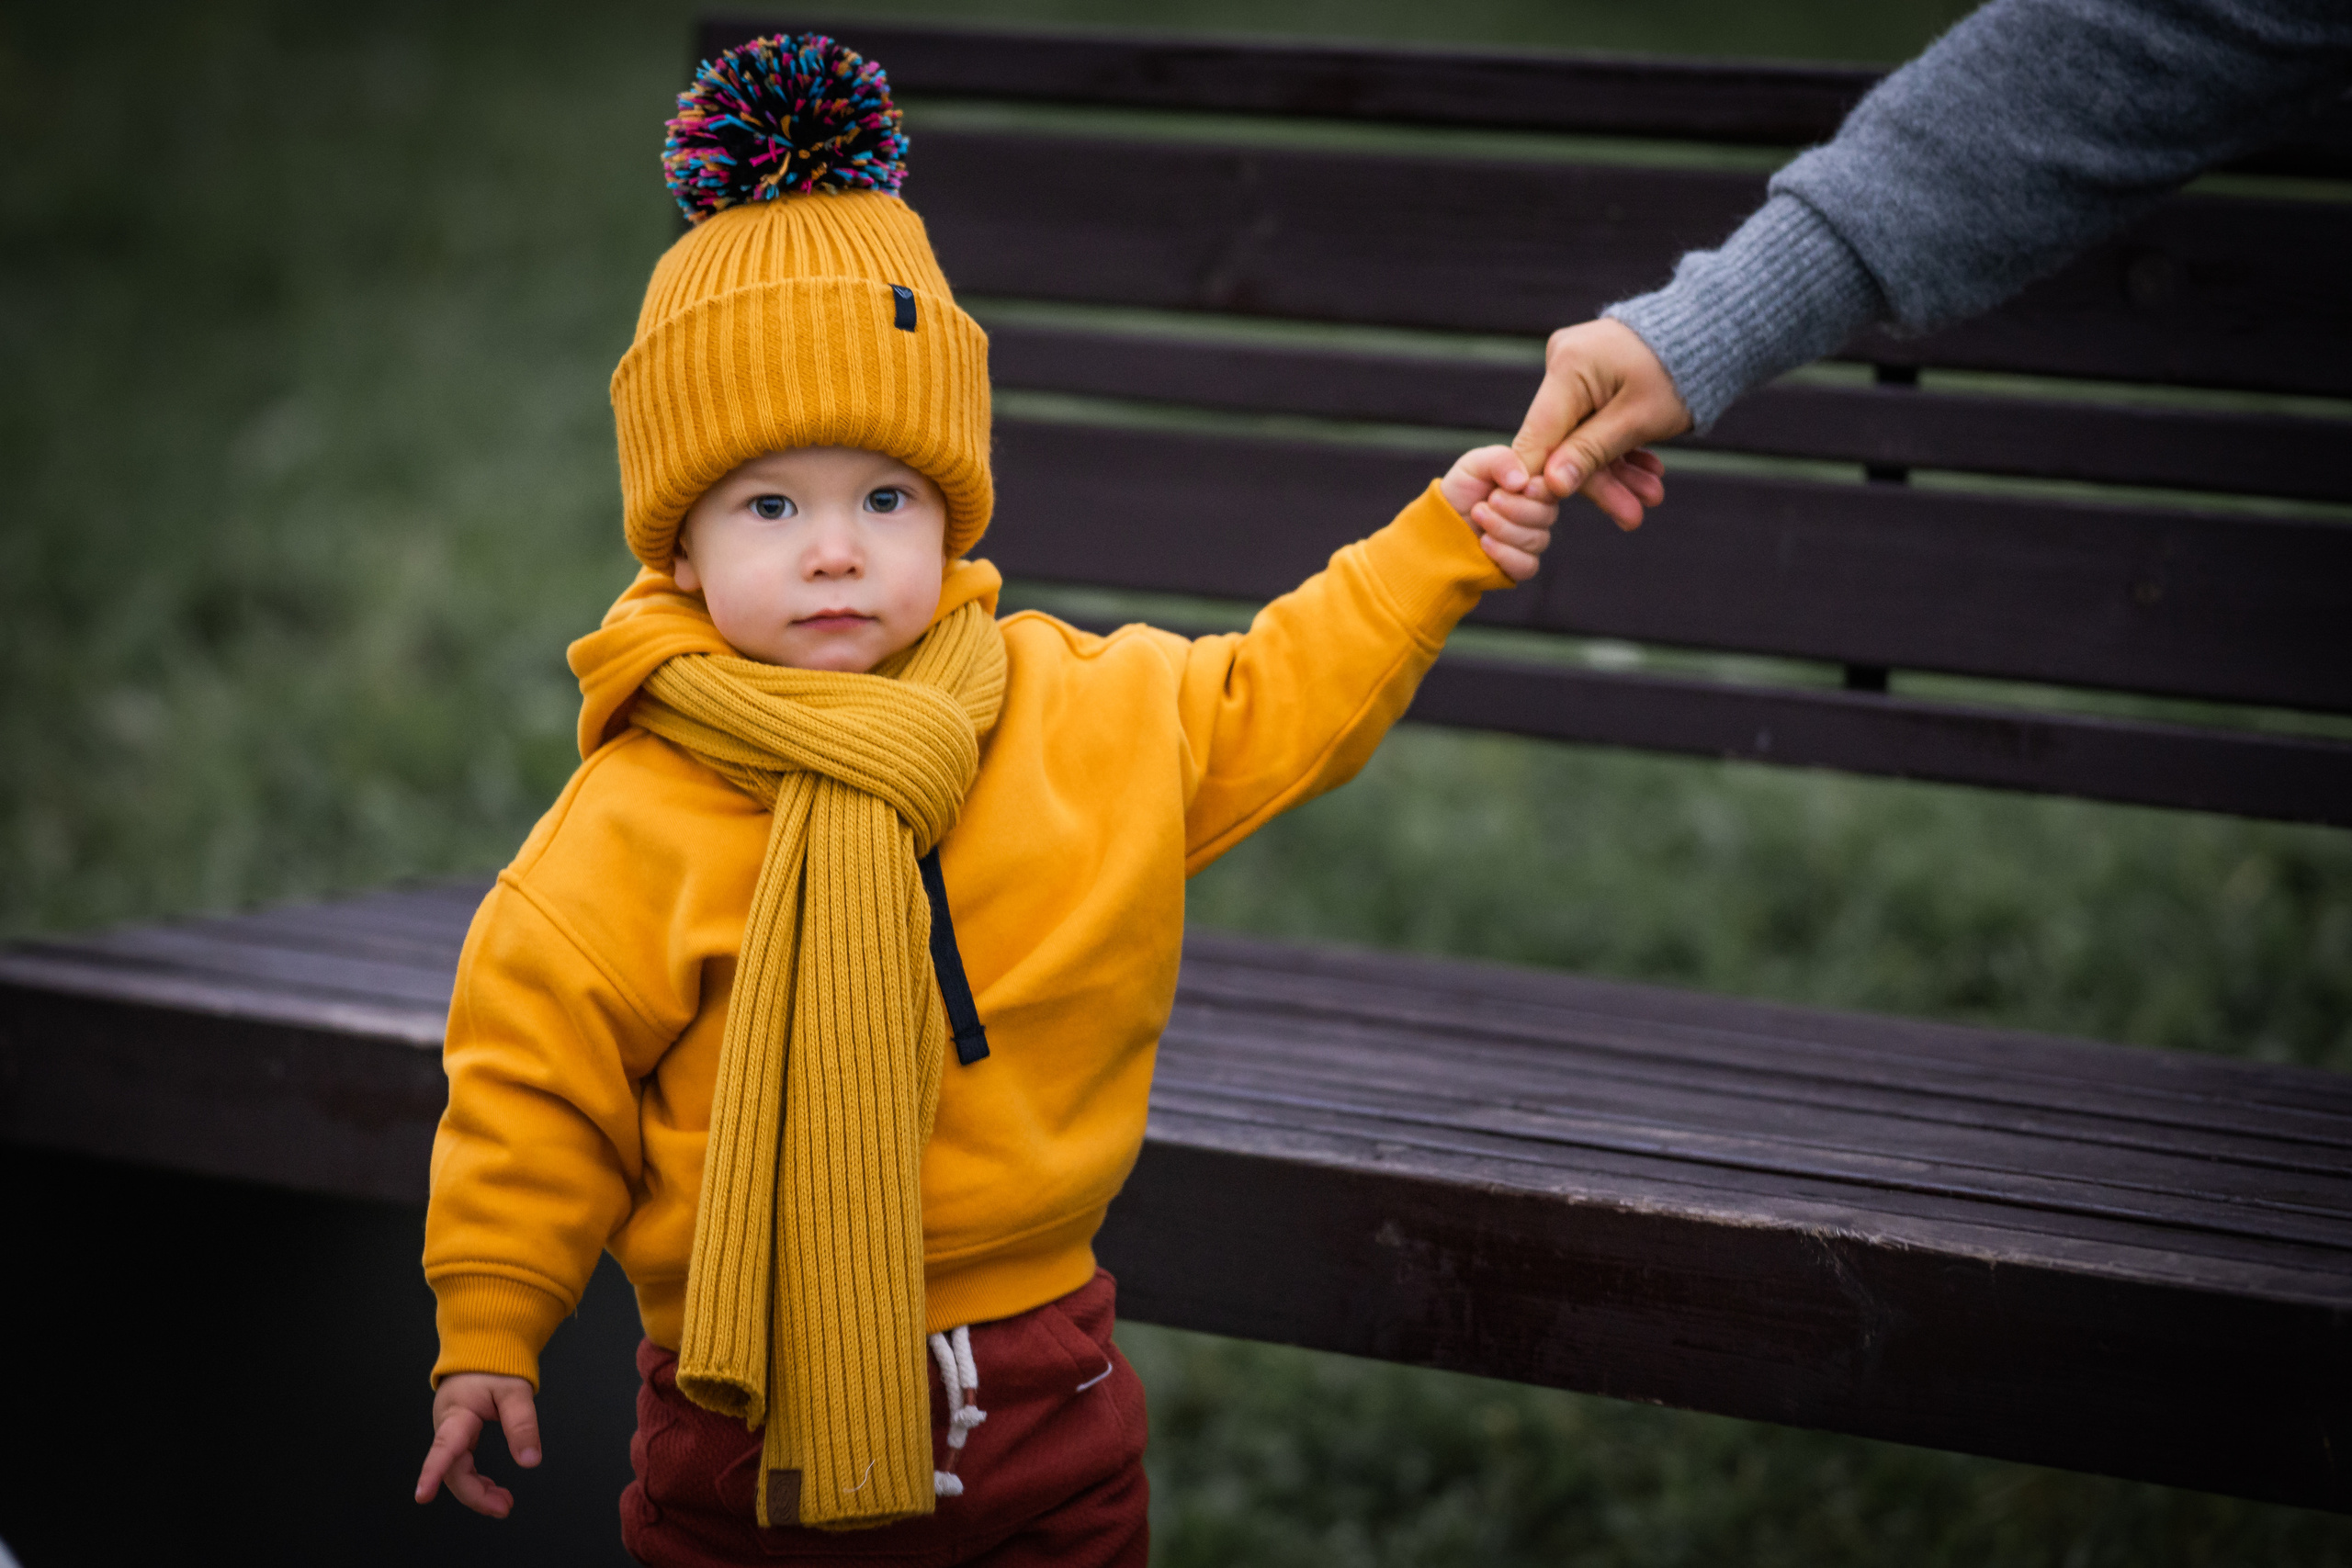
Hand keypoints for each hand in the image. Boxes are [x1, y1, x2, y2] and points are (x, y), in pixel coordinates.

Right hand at [416, 1372, 540, 1516]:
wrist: (481, 1349)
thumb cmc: (494, 1365)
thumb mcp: (515, 1391)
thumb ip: (522, 1425)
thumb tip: (529, 1461)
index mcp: (457, 1413)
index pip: (444, 1447)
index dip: (433, 1473)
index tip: (422, 1496)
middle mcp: (448, 1426)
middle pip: (454, 1469)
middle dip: (475, 1494)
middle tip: (504, 1508)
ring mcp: (450, 1432)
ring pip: (457, 1471)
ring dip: (477, 1491)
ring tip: (503, 1503)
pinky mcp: (457, 1434)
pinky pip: (462, 1464)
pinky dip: (477, 1480)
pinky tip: (492, 1489)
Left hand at [1439, 445, 1560, 583]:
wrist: (1440, 524)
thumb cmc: (1461, 491)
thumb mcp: (1474, 464)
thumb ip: (1500, 460)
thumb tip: (1522, 481)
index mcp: (1533, 486)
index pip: (1554, 488)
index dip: (1540, 490)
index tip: (1521, 487)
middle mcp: (1538, 513)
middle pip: (1547, 515)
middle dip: (1513, 508)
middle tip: (1486, 502)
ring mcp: (1530, 541)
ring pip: (1536, 540)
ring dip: (1502, 528)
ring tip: (1478, 517)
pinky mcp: (1520, 565)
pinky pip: (1527, 565)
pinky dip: (1504, 553)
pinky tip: (1485, 543)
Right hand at [1509, 318, 1686, 530]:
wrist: (1710, 334)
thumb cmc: (1680, 373)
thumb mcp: (1638, 420)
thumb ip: (1590, 453)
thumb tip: (1550, 487)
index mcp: (1567, 366)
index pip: (1538, 436)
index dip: (1540, 479)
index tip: (1547, 516)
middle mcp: (1562, 363)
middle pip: (1564, 440)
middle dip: (1600, 481)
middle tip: (1632, 518)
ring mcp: (1576, 370)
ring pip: (1583, 436)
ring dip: (1617, 470)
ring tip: (1651, 497)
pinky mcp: (1591, 379)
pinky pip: (1595, 422)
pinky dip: (1619, 448)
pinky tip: (1647, 473)